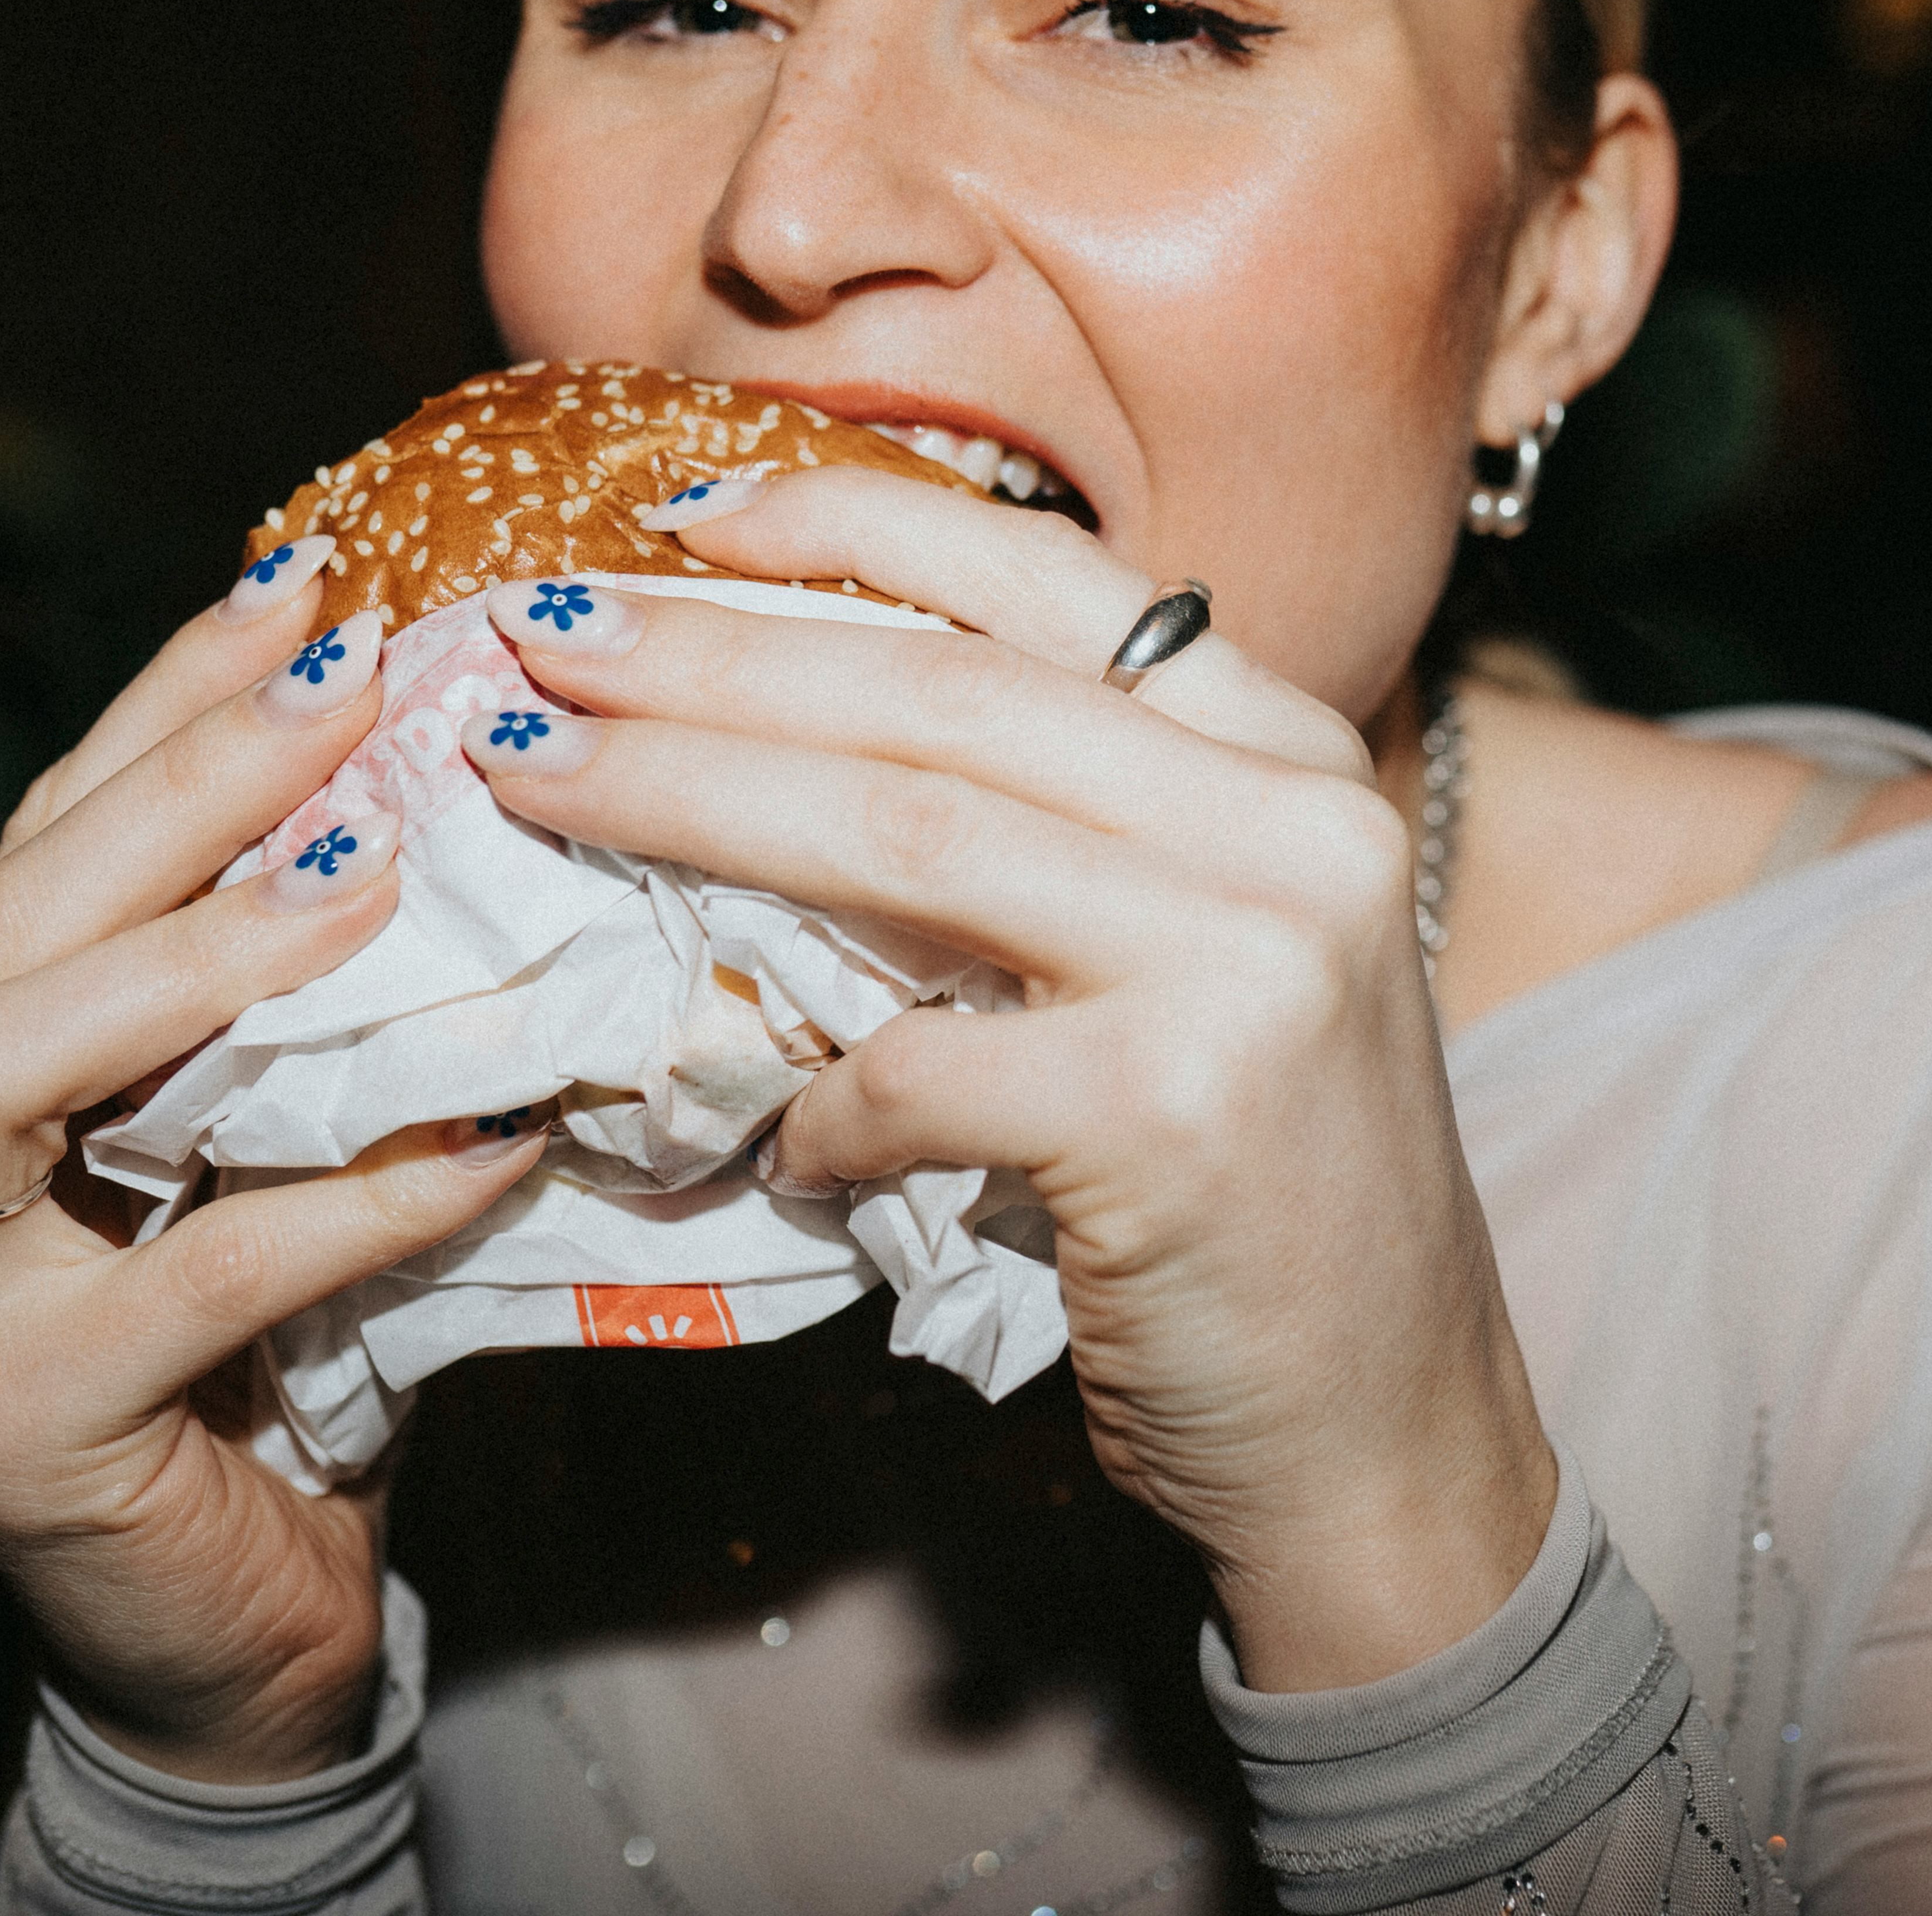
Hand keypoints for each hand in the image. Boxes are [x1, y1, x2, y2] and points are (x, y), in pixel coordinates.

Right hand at [0, 556, 542, 1780]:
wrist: (256, 1628)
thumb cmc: (290, 1360)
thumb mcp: (288, 1143)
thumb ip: (317, 1006)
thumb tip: (458, 794)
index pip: (41, 848)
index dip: (166, 713)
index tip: (304, 593)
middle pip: (3, 920)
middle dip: (176, 784)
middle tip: (348, 681)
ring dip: (194, 951)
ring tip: (368, 870)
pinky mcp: (4, 1432)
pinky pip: (199, 1271)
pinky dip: (359, 1195)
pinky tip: (493, 1139)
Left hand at [465, 469, 1558, 1689]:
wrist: (1391, 1424)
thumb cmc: (1267, 1192)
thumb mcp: (1202, 960)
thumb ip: (1066, 842)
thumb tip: (791, 748)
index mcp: (1296, 760)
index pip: (1060, 581)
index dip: (860, 522)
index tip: (690, 507)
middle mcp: (1294, 829)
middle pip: (946, 696)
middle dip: (714, 651)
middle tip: (539, 630)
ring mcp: (1250, 962)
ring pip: (908, 836)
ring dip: (689, 797)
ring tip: (540, 775)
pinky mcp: (1175, 1113)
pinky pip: (919, 1068)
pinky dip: (816, 1102)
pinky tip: (776, 1142)